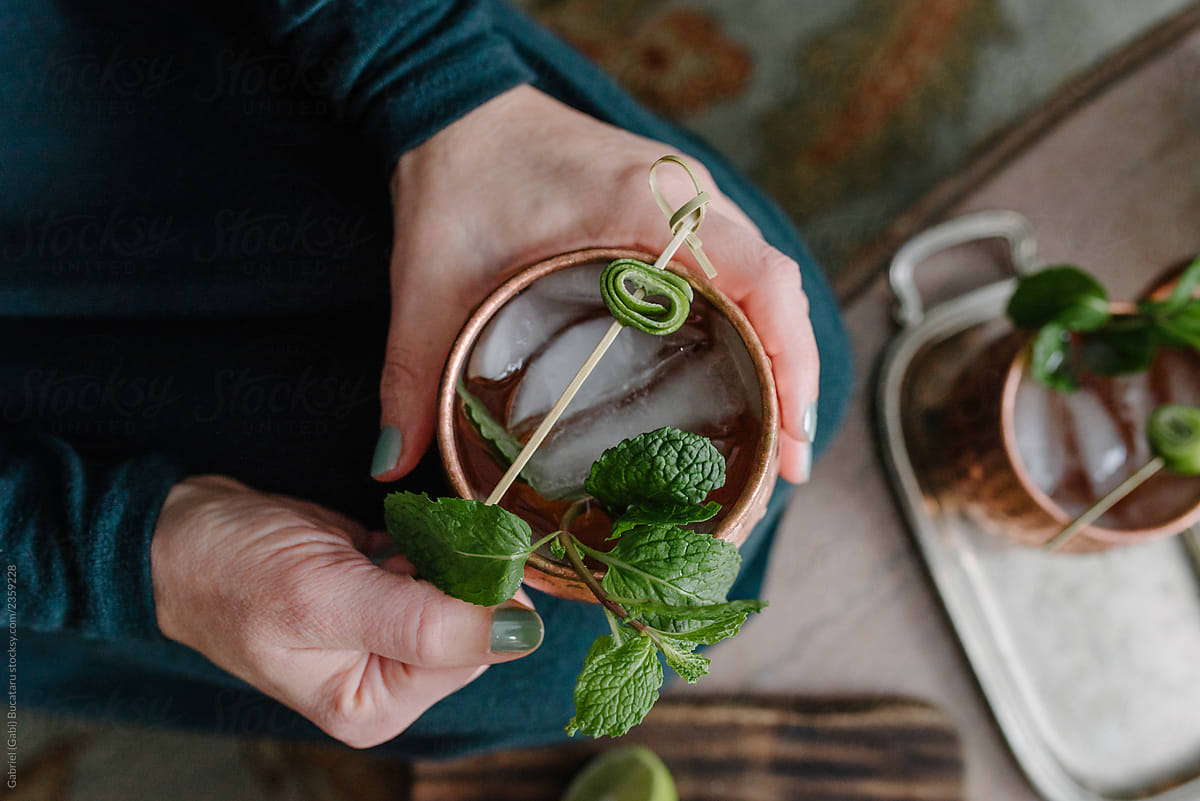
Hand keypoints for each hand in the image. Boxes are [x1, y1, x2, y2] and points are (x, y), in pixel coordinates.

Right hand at [151, 475, 543, 747]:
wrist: (177, 534)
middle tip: (412, 537)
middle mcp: (390, 677)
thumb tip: (525, 635)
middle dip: (461, 566)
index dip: (479, 593)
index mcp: (375, 705)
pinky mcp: (389, 588)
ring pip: (464, 584)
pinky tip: (393, 532)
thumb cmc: (231, 573)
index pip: (473, 650)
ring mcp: (391, 632)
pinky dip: (432, 536)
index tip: (462, 543)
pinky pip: (441, 560)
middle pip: (475, 617)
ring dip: (446, 546)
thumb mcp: (324, 599)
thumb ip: (424, 623)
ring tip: (388, 539)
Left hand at [371, 85, 819, 483]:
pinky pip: (738, 274)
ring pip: (766, 285)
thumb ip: (412, 372)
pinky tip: (740, 385)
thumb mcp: (428, 281)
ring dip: (781, 358)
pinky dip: (753, 331)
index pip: (756, 276)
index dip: (789, 359)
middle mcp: (685, 199)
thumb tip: (393, 463)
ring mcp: (688, 204)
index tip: (788, 438)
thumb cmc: (457, 180)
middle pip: (778, 292)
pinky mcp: (675, 215)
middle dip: (793, 381)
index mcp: (642, 205)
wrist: (460, 111)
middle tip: (783, 469)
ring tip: (774, 443)